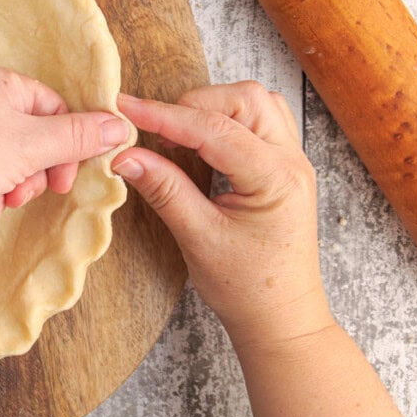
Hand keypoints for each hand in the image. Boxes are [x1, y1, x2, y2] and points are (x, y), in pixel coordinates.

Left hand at [0, 63, 130, 245]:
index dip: (66, 143)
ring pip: (2, 162)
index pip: (49, 105)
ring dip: (7, 189)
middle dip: (33, 172)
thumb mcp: (32, 146)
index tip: (68, 177)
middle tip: (28, 195)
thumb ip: (79, 136)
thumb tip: (121, 124)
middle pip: (26, 135)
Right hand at [112, 83, 332, 349]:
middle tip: (154, 129)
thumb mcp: (198, 238)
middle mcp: (291, 161)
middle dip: (193, 105)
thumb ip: (164, 190)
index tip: (125, 109)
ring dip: (212, 108)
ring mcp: (292, 161)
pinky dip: (225, 119)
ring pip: (254, 103)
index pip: (214, 129)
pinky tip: (200, 142)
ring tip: (177, 133)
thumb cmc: (246, 287)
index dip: (164, 116)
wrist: (281, 317)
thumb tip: (125, 155)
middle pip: (243, 99)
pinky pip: (259, 121)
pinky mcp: (283, 167)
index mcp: (275, 178)